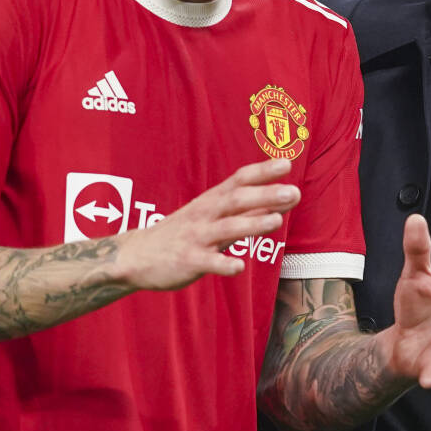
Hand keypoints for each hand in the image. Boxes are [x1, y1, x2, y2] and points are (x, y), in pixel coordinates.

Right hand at [114, 158, 299, 291]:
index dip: (262, 171)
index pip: (239, 180)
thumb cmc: (184, 232)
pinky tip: (239, 267)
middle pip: (237, 200)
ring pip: (226, 228)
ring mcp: (196, 237)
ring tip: (276, 222)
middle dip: (265, 195)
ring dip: (251, 224)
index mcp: (212, 201)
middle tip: (293, 192)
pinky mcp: (188, 261)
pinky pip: (207, 263)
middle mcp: (205, 215)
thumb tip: (281, 200)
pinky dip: (223, 264)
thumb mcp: (212, 215)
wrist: (137, 255)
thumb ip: (246, 210)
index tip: (286, 163)